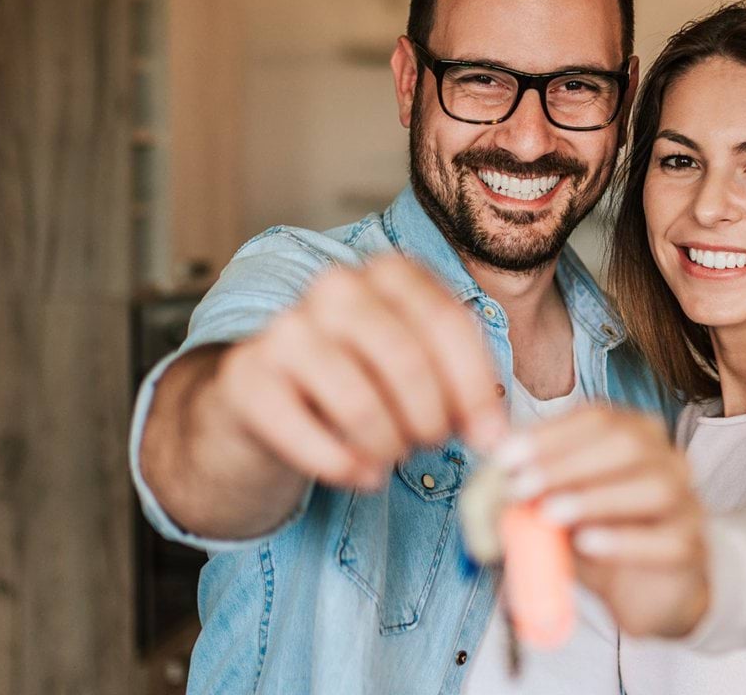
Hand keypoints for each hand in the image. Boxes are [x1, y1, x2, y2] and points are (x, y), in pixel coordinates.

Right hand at [202, 254, 506, 489]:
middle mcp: (335, 287)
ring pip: (362, 404)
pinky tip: (360, 474)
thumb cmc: (357, 382)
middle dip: (432, 421)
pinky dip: (346, 468)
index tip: (490, 437)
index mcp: (388, 272)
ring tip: (392, 456)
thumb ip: (461, 386)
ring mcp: (286, 329)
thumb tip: (496, 436)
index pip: (448, 323)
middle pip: (408, 362)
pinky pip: (313, 438)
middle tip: (432, 446)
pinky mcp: (248, 379)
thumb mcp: (415, 367)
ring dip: (390, 448)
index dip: (476, 388)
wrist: (262, 403)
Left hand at [497, 406, 709, 637]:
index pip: (598, 417)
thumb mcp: (560, 508)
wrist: (648, 591)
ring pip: (653, 487)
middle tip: (522, 486)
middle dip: (568, 463)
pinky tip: (586, 543)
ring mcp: (687, 503)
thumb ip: (534, 490)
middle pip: (628, 444)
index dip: (550, 433)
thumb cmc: (601, 537)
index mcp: (636, 435)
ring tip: (550, 513)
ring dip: (595, 497)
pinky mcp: (691, 548)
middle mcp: (668, 460)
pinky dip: (622, 540)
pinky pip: (664, 540)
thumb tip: (488, 473)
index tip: (505, 455)